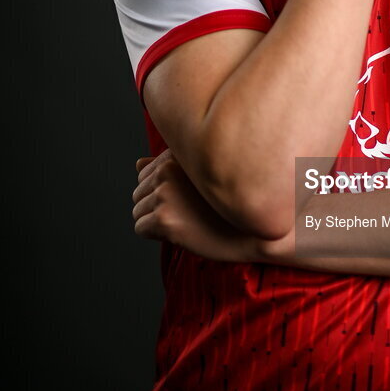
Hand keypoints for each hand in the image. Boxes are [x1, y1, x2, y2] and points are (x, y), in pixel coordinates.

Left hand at [132, 149, 259, 261]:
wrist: (253, 229)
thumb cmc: (228, 203)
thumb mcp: (199, 176)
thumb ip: (166, 167)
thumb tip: (137, 164)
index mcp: (175, 155)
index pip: (144, 174)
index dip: (163, 191)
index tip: (186, 198)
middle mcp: (167, 170)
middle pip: (138, 193)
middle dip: (156, 206)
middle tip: (188, 211)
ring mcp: (165, 194)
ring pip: (137, 212)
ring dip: (156, 221)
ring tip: (186, 220)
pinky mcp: (164, 219)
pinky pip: (140, 229)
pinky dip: (156, 235)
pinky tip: (181, 231)